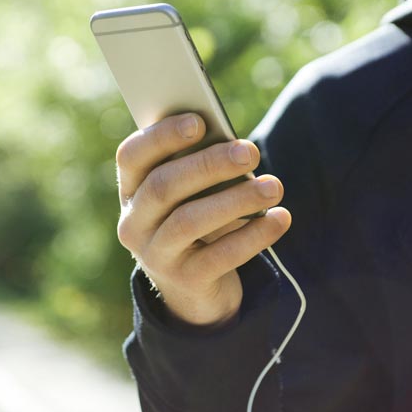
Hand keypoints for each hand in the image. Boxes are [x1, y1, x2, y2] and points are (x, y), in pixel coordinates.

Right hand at [115, 113, 291, 326]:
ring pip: (189, 221)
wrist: (195, 289)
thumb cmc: (197, 221)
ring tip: (274, 187)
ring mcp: (155, 256)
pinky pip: (220, 256)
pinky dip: (254, 235)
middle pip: (163, 186)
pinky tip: (280, 218)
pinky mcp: (185, 281)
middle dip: (209, 165)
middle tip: (250, 152)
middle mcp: (134, 223)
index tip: (199, 121)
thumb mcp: (191, 195)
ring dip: (235, 199)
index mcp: (131, 190)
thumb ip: (199, 169)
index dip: (161, 136)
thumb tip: (234, 147)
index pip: (131, 156)